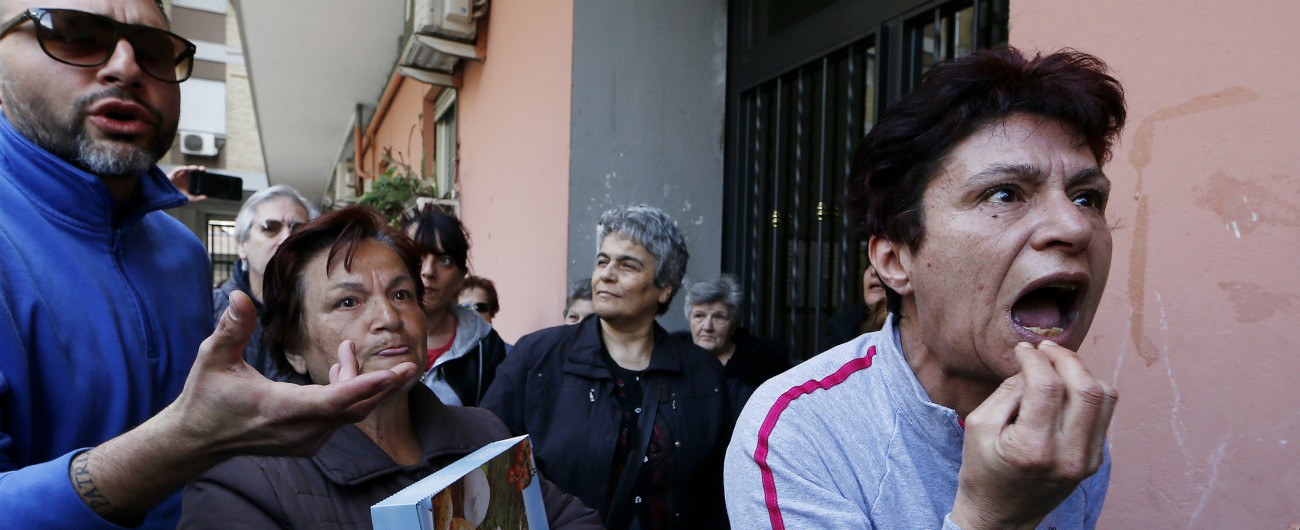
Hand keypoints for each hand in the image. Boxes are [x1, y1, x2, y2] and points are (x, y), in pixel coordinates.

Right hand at [165, 290, 419, 456]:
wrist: (197, 439)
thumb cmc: (206, 397)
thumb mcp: (212, 358)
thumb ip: (231, 328)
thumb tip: (240, 295)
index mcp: (282, 409)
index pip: (337, 400)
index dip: (368, 385)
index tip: (396, 373)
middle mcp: (300, 430)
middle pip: (355, 408)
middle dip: (382, 384)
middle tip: (410, 363)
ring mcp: (305, 441)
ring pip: (348, 412)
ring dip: (356, 381)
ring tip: (347, 350)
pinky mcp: (306, 443)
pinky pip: (338, 419)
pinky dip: (346, 395)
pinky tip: (337, 370)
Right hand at [167, 164, 206, 202]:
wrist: (168, 196)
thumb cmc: (178, 195)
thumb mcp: (189, 198)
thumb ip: (197, 198)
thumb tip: (205, 197)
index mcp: (191, 181)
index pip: (198, 175)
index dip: (202, 173)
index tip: (206, 173)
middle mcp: (187, 176)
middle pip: (194, 171)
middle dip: (199, 169)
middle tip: (202, 169)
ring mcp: (180, 174)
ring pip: (187, 169)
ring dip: (192, 167)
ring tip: (196, 168)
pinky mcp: (174, 174)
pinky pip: (178, 170)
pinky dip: (182, 168)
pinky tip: (186, 168)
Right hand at [950, 340, 1117, 529]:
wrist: (1001, 516)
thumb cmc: (982, 471)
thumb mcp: (979, 426)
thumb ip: (1008, 391)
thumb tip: (1033, 365)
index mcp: (1034, 449)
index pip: (1048, 387)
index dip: (1035, 358)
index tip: (1022, 349)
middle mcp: (1068, 455)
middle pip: (1087, 388)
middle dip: (1066, 357)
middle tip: (1045, 348)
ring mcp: (1087, 460)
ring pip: (1104, 397)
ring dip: (1082, 372)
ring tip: (1058, 364)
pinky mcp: (1094, 459)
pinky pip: (1103, 413)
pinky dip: (1087, 391)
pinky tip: (1066, 387)